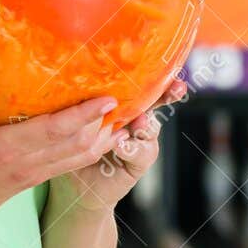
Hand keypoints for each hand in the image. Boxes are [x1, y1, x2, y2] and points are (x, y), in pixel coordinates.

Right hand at [0, 95, 120, 247]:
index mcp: (4, 148)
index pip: (53, 130)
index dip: (83, 115)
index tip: (106, 99)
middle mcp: (25, 164)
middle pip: (76, 145)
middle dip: (103, 124)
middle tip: (124, 100)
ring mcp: (32, 175)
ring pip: (79, 158)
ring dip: (103, 139)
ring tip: (122, 117)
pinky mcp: (34, 181)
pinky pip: (70, 165)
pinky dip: (90, 150)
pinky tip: (102, 136)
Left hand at [55, 79, 188, 211]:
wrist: (75, 184)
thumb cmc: (71, 143)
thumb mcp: (75, 117)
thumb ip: (83, 100)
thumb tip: (77, 71)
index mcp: (122, 103)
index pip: (140, 84)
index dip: (155, 73)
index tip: (164, 63)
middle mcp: (136, 119)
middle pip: (157, 101)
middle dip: (169, 93)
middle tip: (176, 88)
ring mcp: (140, 140)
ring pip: (152, 127)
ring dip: (147, 123)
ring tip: (140, 121)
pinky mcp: (138, 161)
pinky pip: (142, 153)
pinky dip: (133, 149)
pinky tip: (121, 146)